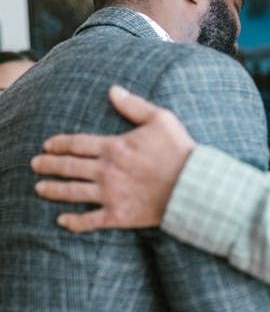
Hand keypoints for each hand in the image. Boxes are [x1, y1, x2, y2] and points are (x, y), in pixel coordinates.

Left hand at [31, 85, 194, 231]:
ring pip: (73, 192)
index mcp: (113, 147)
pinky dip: (74, 222)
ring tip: (39, 189)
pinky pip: (90, 220)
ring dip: (53, 190)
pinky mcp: (119, 214)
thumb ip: (133, 105)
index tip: (47, 145)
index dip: (58, 144)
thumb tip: (113, 90)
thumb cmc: (179, 151)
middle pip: (68, 167)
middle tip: (34, 165)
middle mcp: (106, 170)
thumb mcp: (160, 119)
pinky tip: (62, 221)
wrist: (193, 186)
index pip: (76, 143)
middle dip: (48, 165)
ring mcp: (110, 194)